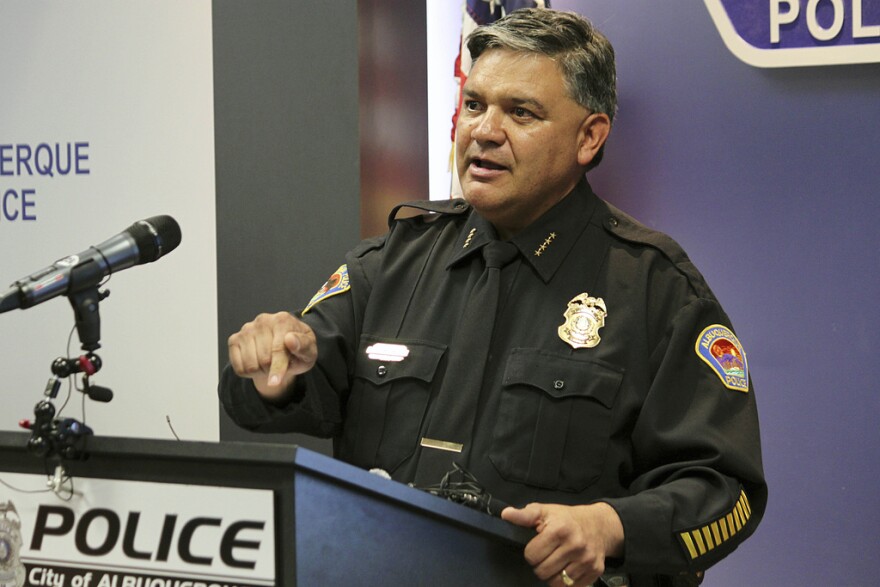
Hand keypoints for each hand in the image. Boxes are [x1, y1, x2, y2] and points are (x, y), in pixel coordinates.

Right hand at [227, 311, 316, 400]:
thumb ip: (303, 346)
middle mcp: (262, 320)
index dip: (278, 368)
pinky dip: (248, 373)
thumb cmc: (299, 349)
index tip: (275, 382)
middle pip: (264, 360)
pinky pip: (238, 367)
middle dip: (273, 369)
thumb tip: (290, 339)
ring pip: (250, 365)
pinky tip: (257, 363)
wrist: (285, 346)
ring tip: (270, 364)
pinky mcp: (234, 339)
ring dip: (261, 372)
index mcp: (282, 320)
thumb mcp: (309, 351)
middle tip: (281, 366)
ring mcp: (246, 329)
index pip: (278, 349)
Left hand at [502, 502, 623, 586]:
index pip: (531, 555)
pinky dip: (566, 582)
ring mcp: (587, 561)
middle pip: (542, 572)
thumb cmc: (567, 518)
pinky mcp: (595, 572)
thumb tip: (505, 514)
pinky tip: (567, 568)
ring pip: (556, 583)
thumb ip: (524, 515)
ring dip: (552, 575)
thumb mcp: (545, 511)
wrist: (599, 525)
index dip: (530, 552)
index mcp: (560, 530)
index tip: (537, 546)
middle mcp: (576, 546)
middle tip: (546, 555)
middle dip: (540, 565)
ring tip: (555, 562)